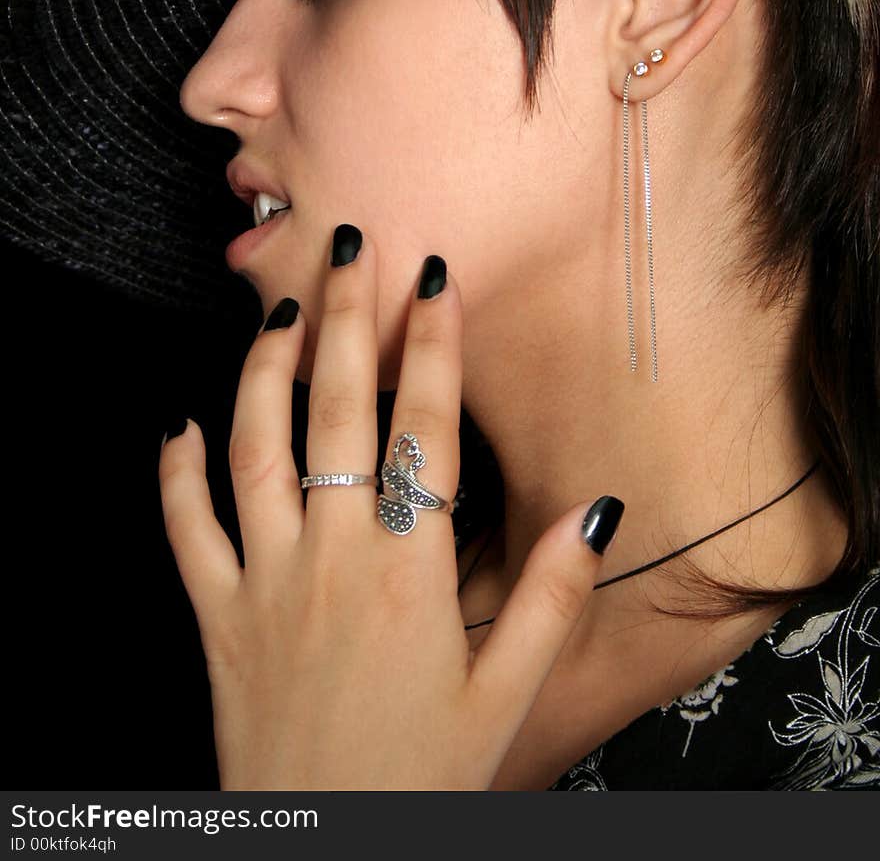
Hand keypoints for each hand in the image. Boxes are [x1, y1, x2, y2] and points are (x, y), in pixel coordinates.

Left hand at [158, 226, 621, 789]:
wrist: (324, 850)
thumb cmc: (420, 776)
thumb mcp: (509, 696)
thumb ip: (554, 598)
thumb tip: (596, 511)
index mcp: (411, 570)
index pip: (426, 428)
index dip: (433, 346)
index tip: (434, 279)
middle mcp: (333, 557)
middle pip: (340, 410)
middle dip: (348, 317)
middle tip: (350, 245)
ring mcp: (265, 580)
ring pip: (256, 448)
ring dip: (265, 370)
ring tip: (281, 310)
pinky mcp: (215, 615)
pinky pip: (185, 529)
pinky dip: (176, 472)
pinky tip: (177, 424)